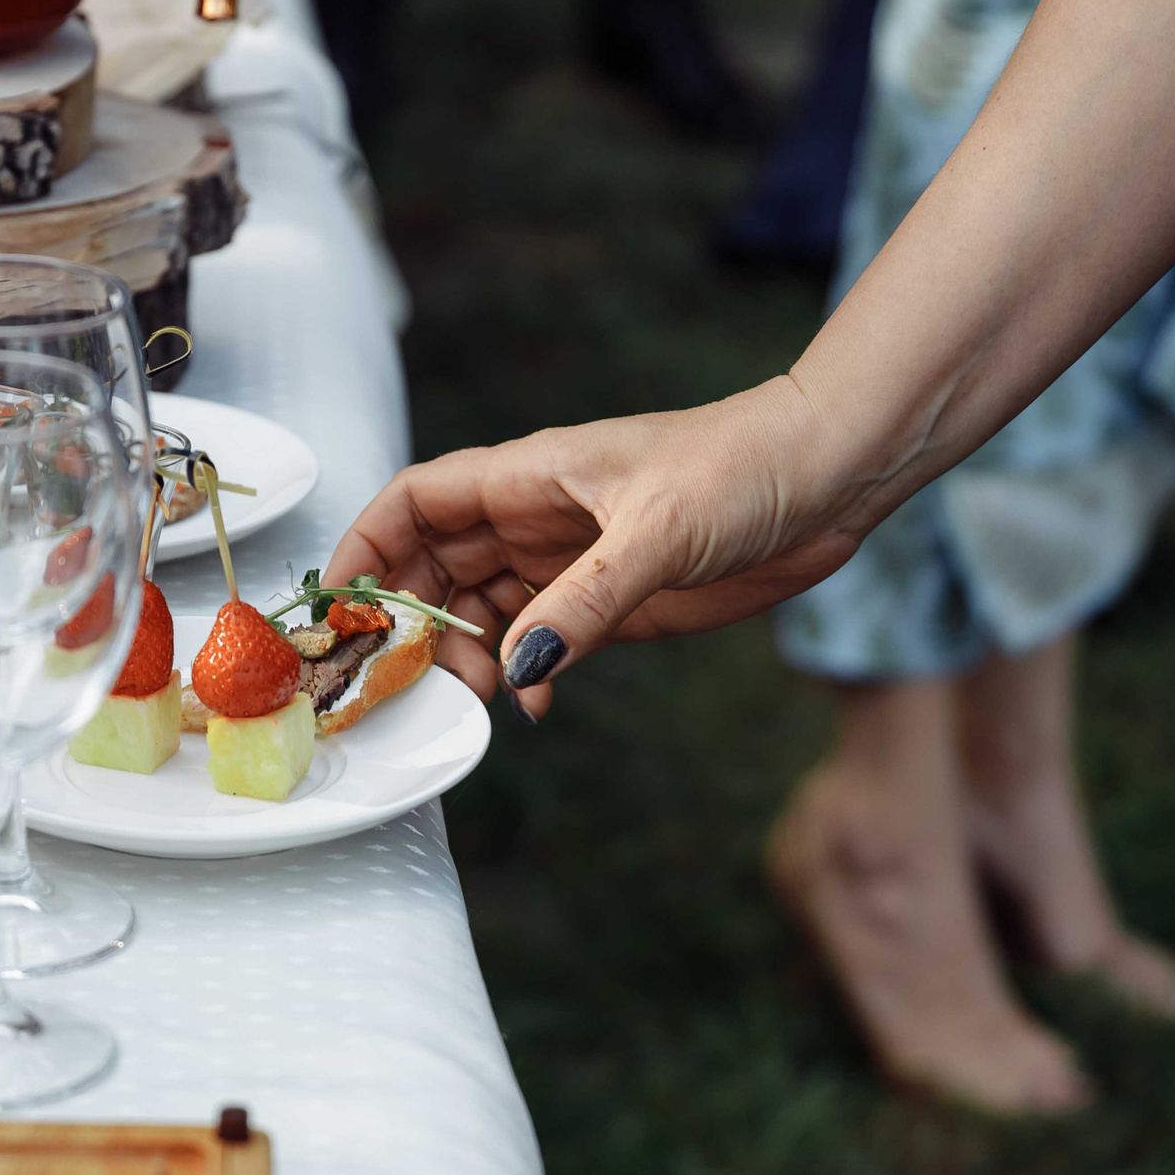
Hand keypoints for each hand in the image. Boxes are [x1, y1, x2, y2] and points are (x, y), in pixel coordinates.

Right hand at [323, 377, 865, 718]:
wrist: (832, 478)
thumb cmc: (746, 467)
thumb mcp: (661, 530)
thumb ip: (585, 601)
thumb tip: (515, 670)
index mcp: (528, 477)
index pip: (415, 504)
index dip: (367, 548)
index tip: (342, 608)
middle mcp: (536, 519)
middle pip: (434, 569)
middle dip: (410, 623)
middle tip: (406, 682)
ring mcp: (572, 564)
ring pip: (482, 615)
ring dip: (465, 660)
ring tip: (471, 703)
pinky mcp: (613, 605)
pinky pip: (541, 647)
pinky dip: (524, 680)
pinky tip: (536, 707)